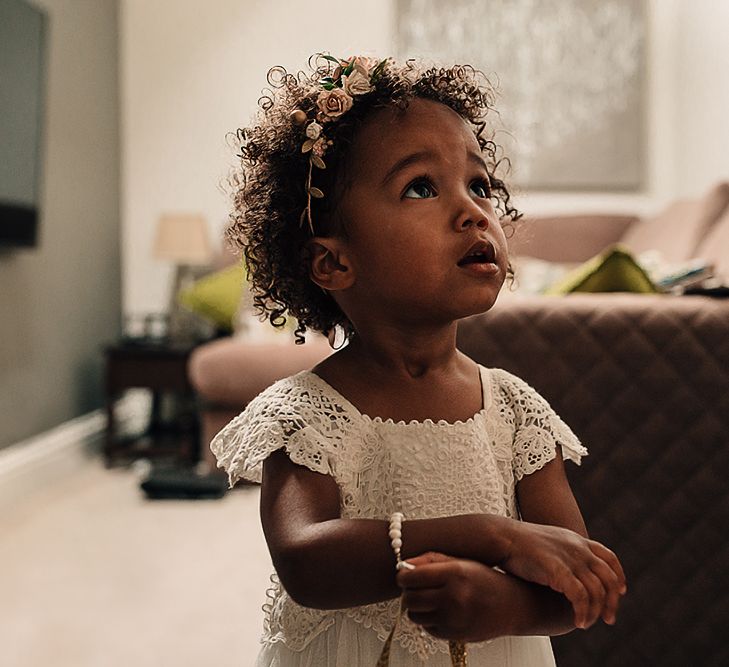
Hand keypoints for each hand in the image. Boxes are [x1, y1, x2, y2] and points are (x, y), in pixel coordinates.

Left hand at [396, 552, 514, 641]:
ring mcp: (454, 619)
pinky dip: (429, 620)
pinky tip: (441, 611)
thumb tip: (404, 566)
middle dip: (408, 592)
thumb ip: (431, 559)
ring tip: (429, 599)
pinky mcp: (454, 635)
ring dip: (417, 607)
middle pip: (409, 598)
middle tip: (416, 587)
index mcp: (455, 573)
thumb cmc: (484, 579)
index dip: (403, 576)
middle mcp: (454, 597)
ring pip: (414, 615)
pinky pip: (426, 628)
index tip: (404, 575)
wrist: (512, 605)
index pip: (412, 577)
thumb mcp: (461, 561)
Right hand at [501, 522, 626, 628]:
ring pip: (597, 591)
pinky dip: (583, 612)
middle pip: (609, 578)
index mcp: (576, 540)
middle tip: (609, 619)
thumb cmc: (518, 543)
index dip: (619, 575)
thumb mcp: (549, 542)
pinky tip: (578, 622)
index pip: (609, 558)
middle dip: (613, 602)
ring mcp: (570, 558)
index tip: (621, 591)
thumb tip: (568, 570)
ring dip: (595, 612)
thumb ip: (564, 552)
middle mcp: (578, 548)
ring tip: (585, 623)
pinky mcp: (558, 570)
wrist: (501, 536)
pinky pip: (581, 597)